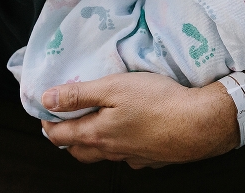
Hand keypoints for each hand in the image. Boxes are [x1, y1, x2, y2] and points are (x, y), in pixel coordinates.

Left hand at [40, 72, 238, 168]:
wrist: (199, 123)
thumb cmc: (157, 101)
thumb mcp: (113, 87)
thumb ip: (79, 95)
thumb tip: (47, 100)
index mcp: (97, 134)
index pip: (60, 136)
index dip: (47, 124)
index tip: (44, 112)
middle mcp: (112, 151)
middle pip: (78, 150)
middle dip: (66, 137)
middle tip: (66, 120)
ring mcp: (132, 157)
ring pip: (103, 155)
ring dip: (93, 143)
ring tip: (95, 125)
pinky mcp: (152, 158)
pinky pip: (128, 156)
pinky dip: (120, 146)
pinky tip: (129, 132)